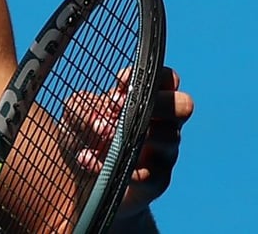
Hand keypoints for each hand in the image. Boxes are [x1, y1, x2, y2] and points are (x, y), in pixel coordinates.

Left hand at [60, 68, 192, 220]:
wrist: (80, 182)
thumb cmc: (84, 139)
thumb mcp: (74, 116)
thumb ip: (82, 107)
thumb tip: (100, 121)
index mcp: (147, 101)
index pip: (168, 78)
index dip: (151, 76)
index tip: (121, 84)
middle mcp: (163, 125)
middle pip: (184, 105)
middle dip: (159, 103)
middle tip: (124, 109)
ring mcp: (164, 154)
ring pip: (169, 137)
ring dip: (131, 134)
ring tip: (100, 135)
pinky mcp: (156, 182)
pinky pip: (145, 174)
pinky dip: (113, 166)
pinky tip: (87, 159)